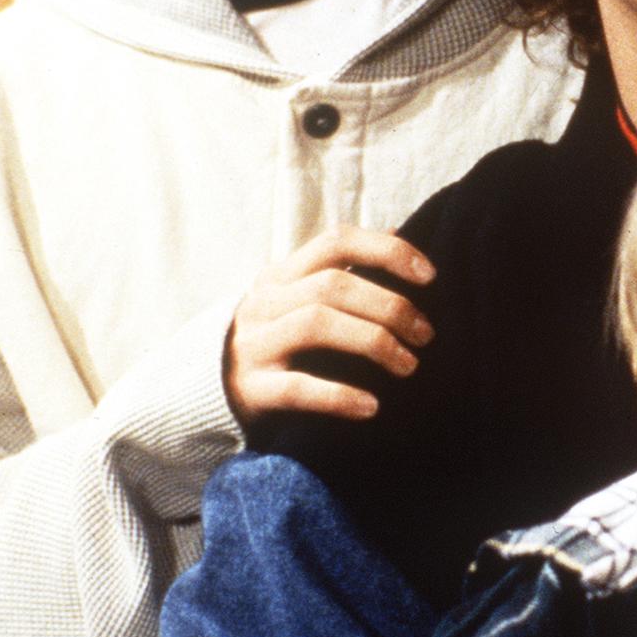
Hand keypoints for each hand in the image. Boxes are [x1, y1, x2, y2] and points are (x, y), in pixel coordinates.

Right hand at [224, 225, 434, 424]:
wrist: (206, 390)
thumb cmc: (274, 339)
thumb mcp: (296, 295)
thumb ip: (341, 268)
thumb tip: (399, 230)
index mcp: (281, 275)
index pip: (336, 242)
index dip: (387, 251)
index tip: (430, 276)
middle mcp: (265, 302)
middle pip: (334, 285)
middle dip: (390, 306)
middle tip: (425, 334)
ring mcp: (254, 344)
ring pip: (316, 325)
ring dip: (373, 342)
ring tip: (408, 366)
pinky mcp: (252, 389)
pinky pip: (297, 388)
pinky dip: (339, 396)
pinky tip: (371, 406)